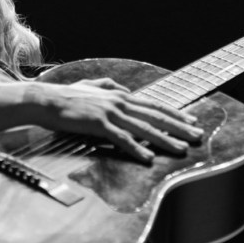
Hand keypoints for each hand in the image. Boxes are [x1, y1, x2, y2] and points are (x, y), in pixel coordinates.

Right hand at [38, 77, 203, 162]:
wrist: (45, 100)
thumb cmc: (66, 95)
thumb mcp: (91, 85)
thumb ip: (108, 85)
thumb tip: (123, 89)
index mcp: (120, 95)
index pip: (154, 105)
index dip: (175, 113)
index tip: (191, 121)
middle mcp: (120, 102)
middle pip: (156, 116)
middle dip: (180, 127)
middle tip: (198, 136)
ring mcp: (110, 113)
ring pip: (144, 129)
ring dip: (165, 140)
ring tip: (181, 149)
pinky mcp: (98, 125)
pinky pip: (121, 139)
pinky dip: (136, 149)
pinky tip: (148, 158)